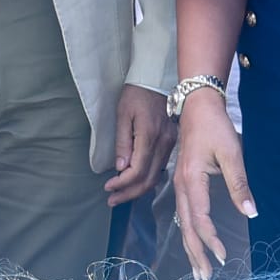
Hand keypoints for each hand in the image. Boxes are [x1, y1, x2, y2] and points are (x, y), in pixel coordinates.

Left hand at [104, 85, 174, 205]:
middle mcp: (164, 144)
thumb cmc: (135, 94)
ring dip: (138, 189)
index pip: (137, 171)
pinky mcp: (172, 143)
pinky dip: (147, 179)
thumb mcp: (123, 114)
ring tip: (121, 195)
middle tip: (112, 200)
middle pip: (148, 179)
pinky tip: (136, 183)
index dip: (122, 184)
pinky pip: (161, 168)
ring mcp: (170, 145)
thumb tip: (120, 168)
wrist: (156, 79)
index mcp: (149, 136)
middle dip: (129, 193)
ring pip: (156, 176)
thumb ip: (122, 142)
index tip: (108, 187)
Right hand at [173, 94, 255, 279]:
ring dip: (190, 246)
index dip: (210, 239)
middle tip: (205, 278)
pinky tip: (194, 242)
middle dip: (195, 253)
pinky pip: (183, 212)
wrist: (197, 105)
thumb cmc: (215, 127)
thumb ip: (239, 184)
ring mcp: (179, 183)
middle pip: (186, 225)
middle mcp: (181, 184)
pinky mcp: (182, 181)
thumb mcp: (231, 153)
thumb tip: (251, 213)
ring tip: (197, 269)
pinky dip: (188, 232)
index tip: (223, 257)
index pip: (200, 217)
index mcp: (191, 179)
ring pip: (182, 221)